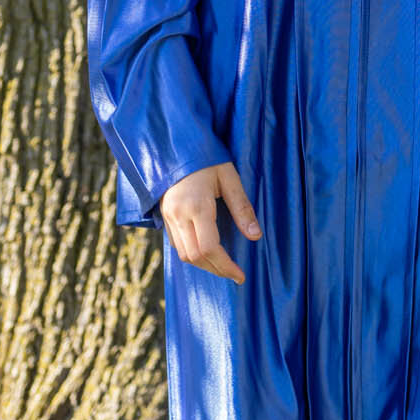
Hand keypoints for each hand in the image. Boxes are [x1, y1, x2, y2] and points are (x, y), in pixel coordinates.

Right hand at [159, 163, 261, 284]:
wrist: (173, 145)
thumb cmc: (206, 158)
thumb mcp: (229, 177)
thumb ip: (242, 207)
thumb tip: (255, 236)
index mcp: (197, 206)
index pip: (209, 248)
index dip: (225, 266)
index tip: (240, 274)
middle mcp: (179, 215)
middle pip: (195, 257)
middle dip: (216, 270)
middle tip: (235, 274)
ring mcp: (168, 217)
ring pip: (183, 254)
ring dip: (204, 265)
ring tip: (223, 266)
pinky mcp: (164, 216)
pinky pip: (177, 244)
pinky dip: (192, 254)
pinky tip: (207, 253)